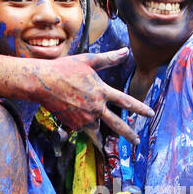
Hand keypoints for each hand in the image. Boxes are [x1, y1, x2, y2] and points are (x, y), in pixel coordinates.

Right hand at [25, 49, 151, 144]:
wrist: (42, 82)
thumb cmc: (64, 68)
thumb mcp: (88, 60)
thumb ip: (109, 58)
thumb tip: (126, 51)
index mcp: (102, 91)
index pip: (126, 101)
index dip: (140, 108)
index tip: (150, 114)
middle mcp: (96, 107)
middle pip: (117, 125)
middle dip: (128, 134)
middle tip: (136, 142)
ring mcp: (85, 117)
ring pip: (96, 125)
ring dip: (95, 121)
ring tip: (86, 114)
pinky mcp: (74, 124)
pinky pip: (82, 125)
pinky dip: (81, 120)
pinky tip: (72, 110)